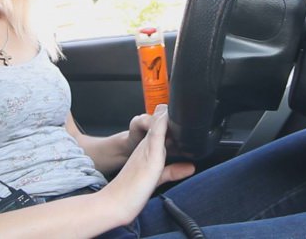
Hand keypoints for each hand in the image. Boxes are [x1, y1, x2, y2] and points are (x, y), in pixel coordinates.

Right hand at [101, 105, 194, 223]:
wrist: (114, 203)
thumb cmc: (131, 193)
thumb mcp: (156, 178)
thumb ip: (172, 171)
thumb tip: (190, 166)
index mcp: (148, 151)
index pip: (161, 130)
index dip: (168, 120)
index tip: (177, 110)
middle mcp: (146, 147)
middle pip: (159, 124)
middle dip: (167, 113)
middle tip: (176, 102)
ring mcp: (147, 150)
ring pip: (158, 126)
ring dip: (165, 114)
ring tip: (172, 102)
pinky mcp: (150, 157)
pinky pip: (156, 136)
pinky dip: (161, 124)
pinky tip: (165, 115)